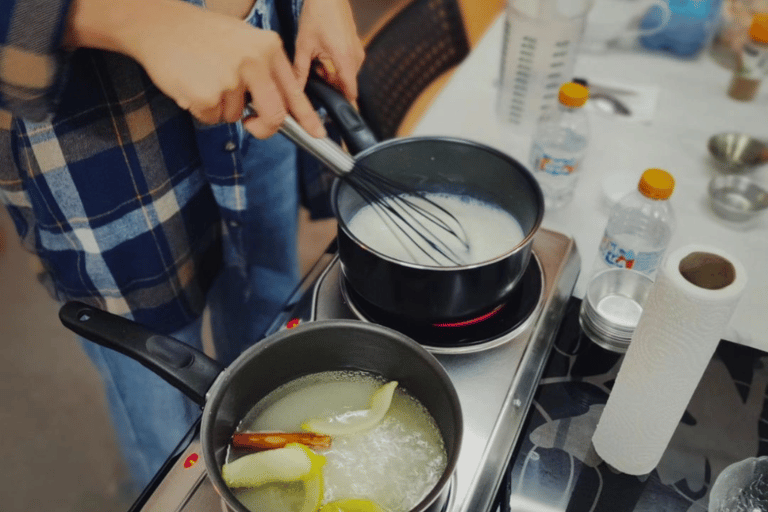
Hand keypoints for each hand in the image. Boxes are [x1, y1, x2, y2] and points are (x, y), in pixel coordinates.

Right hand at [66, 0, 325, 137]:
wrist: (158, 25)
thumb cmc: (200, 36)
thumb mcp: (243, 42)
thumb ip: (264, 70)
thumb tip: (281, 107)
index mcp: (268, 48)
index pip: (294, 91)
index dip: (308, 117)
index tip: (318, 134)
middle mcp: (255, 62)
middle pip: (275, 115)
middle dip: (264, 127)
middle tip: (252, 125)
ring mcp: (231, 78)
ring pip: (236, 117)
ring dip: (221, 109)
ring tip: (205, 79)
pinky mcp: (208, 93)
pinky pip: (212, 118)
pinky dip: (201, 110)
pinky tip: (192, 85)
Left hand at [293, 0, 364, 101]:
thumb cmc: (319, 12)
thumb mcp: (304, 45)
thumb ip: (300, 71)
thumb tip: (295, 89)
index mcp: (345, 59)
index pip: (350, 92)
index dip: (343, 106)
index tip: (337, 115)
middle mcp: (356, 56)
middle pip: (345, 84)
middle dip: (331, 86)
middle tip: (314, 78)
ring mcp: (357, 50)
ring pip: (345, 74)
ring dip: (332, 75)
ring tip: (317, 63)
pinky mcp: (354, 45)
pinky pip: (346, 64)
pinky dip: (335, 65)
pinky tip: (322, 55)